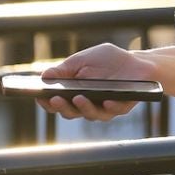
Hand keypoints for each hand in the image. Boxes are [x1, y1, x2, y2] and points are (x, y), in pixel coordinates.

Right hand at [38, 43, 159, 121]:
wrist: (136, 62)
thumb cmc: (107, 61)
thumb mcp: (83, 60)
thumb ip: (65, 69)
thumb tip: (43, 76)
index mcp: (74, 93)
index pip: (56, 102)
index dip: (46, 101)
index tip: (38, 96)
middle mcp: (87, 104)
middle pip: (70, 112)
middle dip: (61, 106)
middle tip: (55, 99)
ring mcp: (104, 108)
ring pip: (91, 114)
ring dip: (83, 107)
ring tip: (78, 98)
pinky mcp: (121, 107)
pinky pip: (114, 110)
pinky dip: (109, 106)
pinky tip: (106, 100)